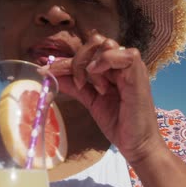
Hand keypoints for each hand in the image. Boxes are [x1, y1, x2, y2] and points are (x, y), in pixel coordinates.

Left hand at [45, 31, 162, 163]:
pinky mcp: (139, 74)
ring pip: (106, 45)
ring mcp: (131, 68)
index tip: (46, 70)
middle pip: (95, 42)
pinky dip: (105, 61)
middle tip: (77, 83)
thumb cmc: (118, 124)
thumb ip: (73, 85)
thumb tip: (50, 74)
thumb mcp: (90, 101)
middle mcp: (121, 64)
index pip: (87, 52)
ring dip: (91, 64)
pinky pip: (124, 54)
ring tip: (92, 87)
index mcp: (111, 68)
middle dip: (78, 60)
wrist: (135, 144)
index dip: (66, 60)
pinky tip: (99, 79)